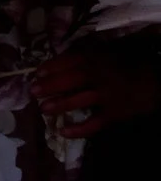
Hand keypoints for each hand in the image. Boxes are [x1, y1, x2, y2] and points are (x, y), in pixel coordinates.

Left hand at [32, 46, 160, 137]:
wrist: (159, 79)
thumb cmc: (134, 60)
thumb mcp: (111, 49)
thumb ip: (90, 52)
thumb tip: (65, 54)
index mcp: (97, 57)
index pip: (69, 60)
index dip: (52, 67)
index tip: (37, 72)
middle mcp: (100, 75)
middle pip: (69, 80)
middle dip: (49, 86)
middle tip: (33, 92)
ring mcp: (107, 95)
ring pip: (78, 101)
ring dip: (59, 105)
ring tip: (44, 110)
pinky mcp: (115, 113)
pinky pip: (94, 123)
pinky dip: (78, 129)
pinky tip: (63, 132)